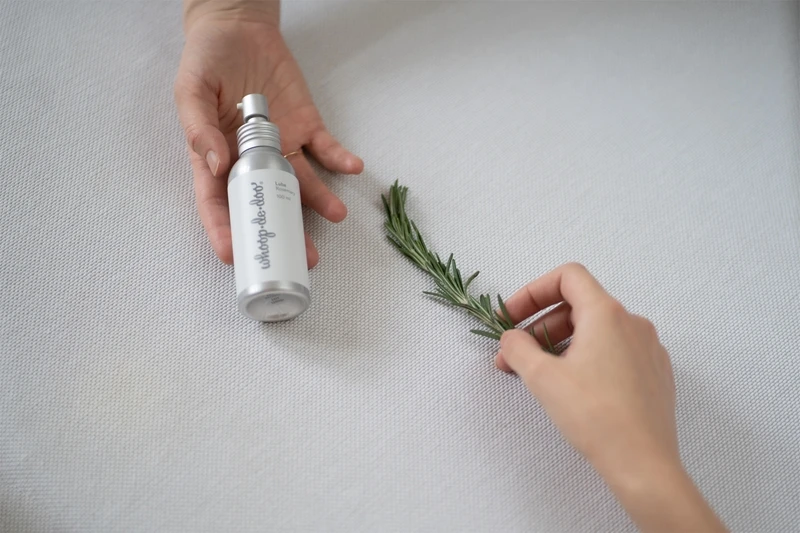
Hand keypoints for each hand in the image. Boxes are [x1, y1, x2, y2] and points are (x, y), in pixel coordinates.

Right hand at [174, 6, 362, 266]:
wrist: (239, 28)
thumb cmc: (205, 62)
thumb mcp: (191, 91)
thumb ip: (199, 128)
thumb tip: (216, 165)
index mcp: (216, 159)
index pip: (219, 204)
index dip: (225, 233)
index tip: (235, 256)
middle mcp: (252, 161)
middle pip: (269, 205)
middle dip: (287, 233)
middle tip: (305, 257)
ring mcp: (282, 145)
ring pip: (303, 183)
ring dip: (321, 202)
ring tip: (337, 214)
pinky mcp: (306, 126)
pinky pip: (326, 148)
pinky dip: (340, 158)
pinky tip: (352, 166)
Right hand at [496, 263, 725, 531]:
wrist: (643, 464)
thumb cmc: (594, 416)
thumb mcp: (542, 378)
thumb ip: (518, 348)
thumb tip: (511, 338)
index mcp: (607, 314)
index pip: (567, 277)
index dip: (533, 291)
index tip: (511, 317)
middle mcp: (632, 323)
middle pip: (579, 305)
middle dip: (540, 324)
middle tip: (514, 353)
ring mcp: (648, 348)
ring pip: (596, 330)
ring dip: (560, 343)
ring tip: (537, 374)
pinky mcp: (655, 373)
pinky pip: (615, 351)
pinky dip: (586, 357)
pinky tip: (571, 386)